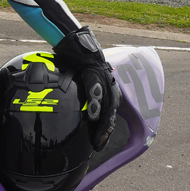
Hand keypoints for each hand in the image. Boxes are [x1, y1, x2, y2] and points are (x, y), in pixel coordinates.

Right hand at [53, 27, 121, 149]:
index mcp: (108, 90)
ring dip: (104, 122)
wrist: (77, 45)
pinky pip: (95, 89)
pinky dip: (96, 103)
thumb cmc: (79, 65)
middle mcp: (109, 86)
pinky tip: (93, 114)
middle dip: (106, 130)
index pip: (110, 114)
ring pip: (107, 104)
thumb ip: (86, 98)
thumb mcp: (85, 84)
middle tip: (99, 145)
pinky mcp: (94, 72)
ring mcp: (103, 79)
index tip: (99, 144)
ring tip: (99, 137)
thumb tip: (81, 114)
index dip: (105, 130)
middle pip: (111, 112)